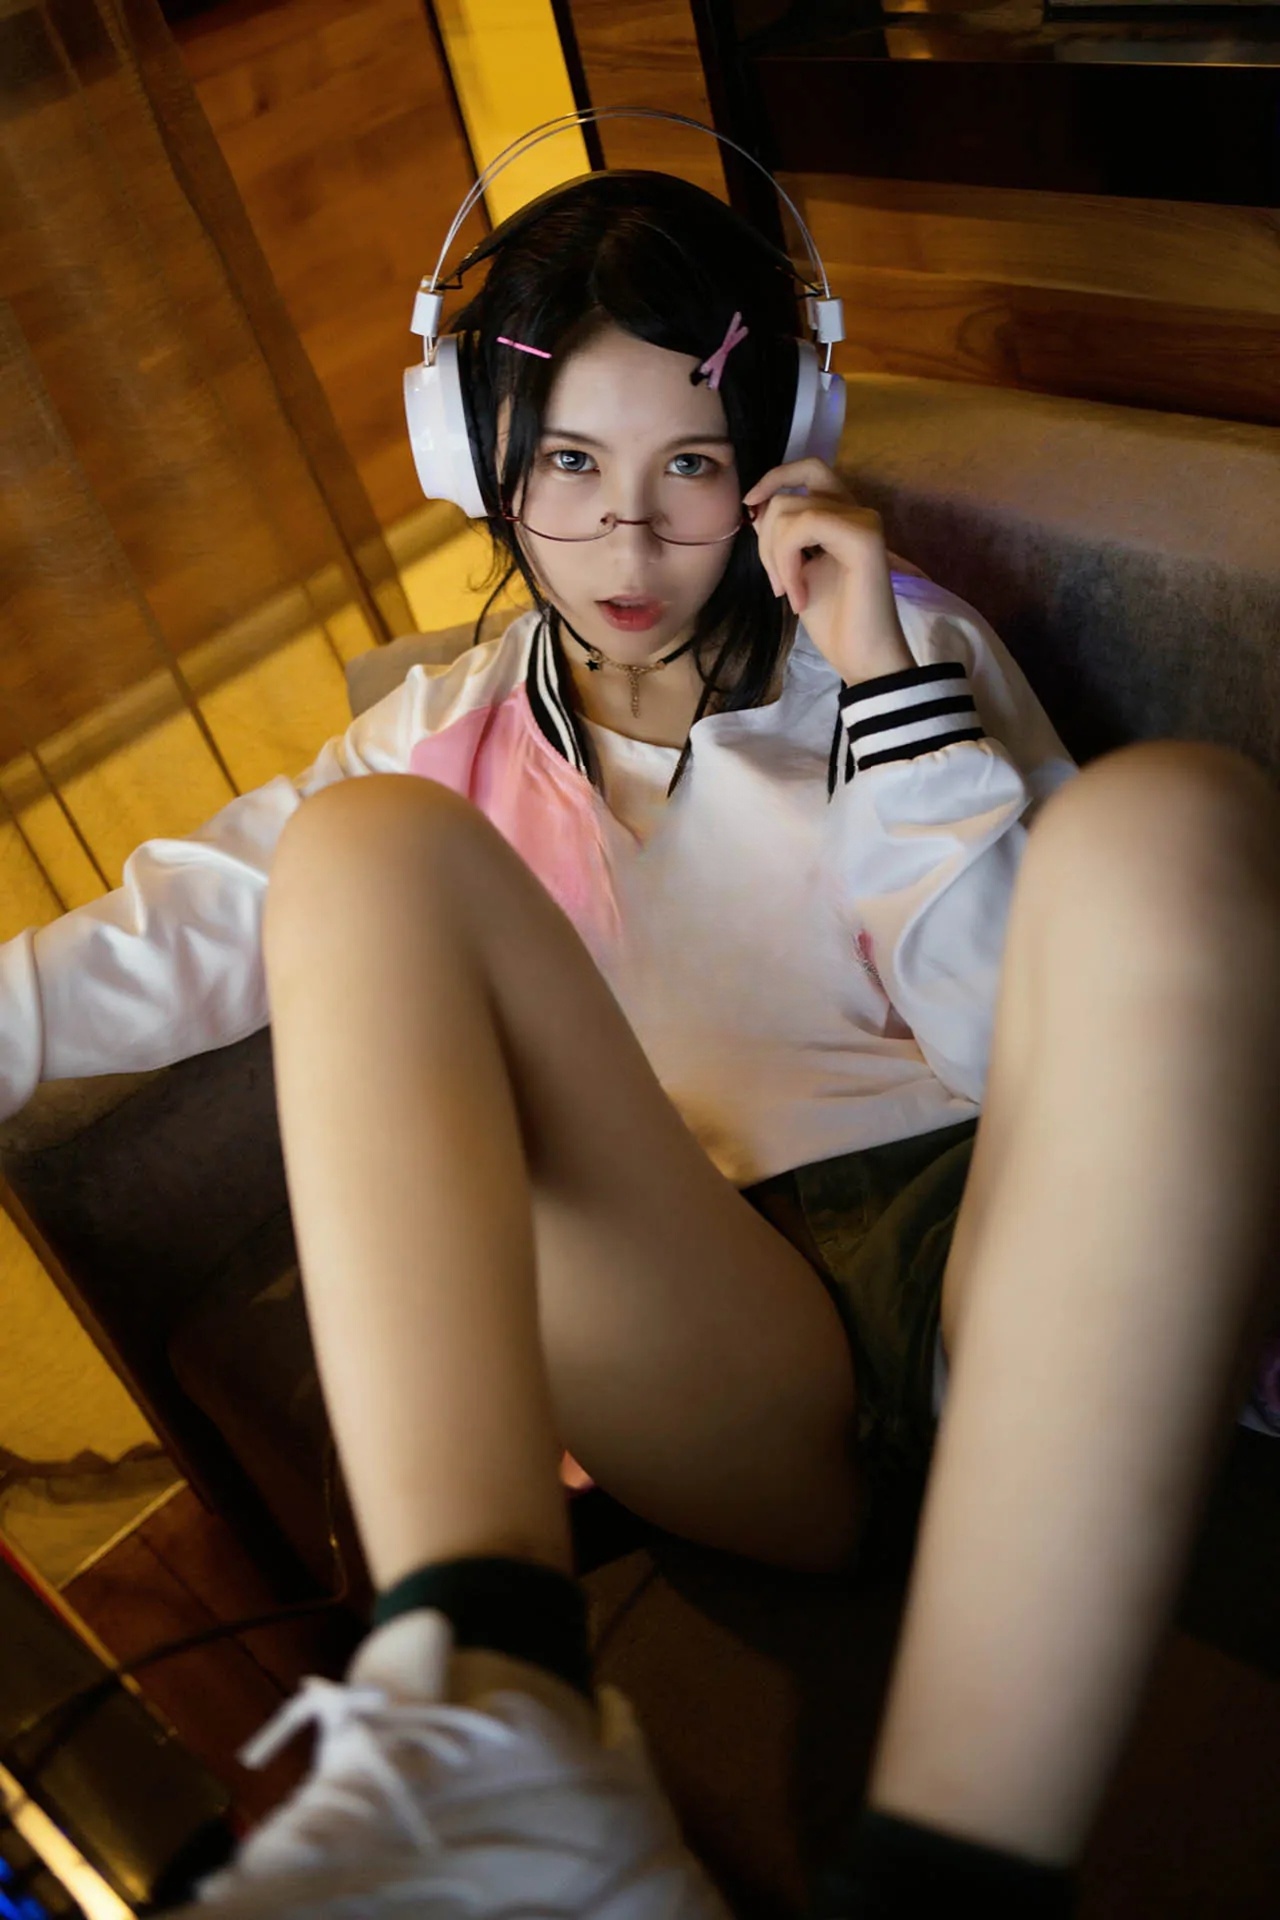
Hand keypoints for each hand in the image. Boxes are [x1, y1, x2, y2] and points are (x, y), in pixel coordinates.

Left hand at [743, 459, 913, 684]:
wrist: (861, 656)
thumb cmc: (834, 621)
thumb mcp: (795, 570)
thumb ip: (782, 537)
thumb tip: (758, 509)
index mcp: (844, 514)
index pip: (808, 468)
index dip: (774, 479)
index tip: (749, 508)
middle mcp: (857, 510)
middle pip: (790, 491)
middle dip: (766, 535)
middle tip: (774, 583)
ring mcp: (863, 520)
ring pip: (790, 509)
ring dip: (775, 556)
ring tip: (788, 593)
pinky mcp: (863, 536)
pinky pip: (804, 526)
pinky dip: (788, 561)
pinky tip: (797, 595)